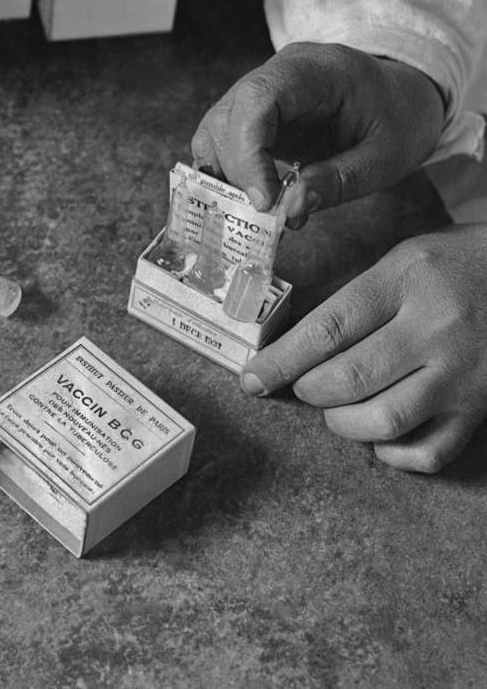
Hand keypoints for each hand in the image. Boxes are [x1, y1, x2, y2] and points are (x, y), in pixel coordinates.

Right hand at [191, 42, 444, 223]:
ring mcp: (261, 91)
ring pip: (215, 129)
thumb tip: (289, 209)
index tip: (262, 200)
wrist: (404, 97)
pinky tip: (251, 198)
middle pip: (227, 116)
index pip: (258, 98)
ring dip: (225, 175)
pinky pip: (223, 141)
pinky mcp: (254, 114)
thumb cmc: (402, 119)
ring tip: (256, 208)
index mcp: (316, 70)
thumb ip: (340, 180)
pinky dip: (229, 173)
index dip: (248, 151)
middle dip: (236, 171)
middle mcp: (277, 72)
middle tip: (262, 213)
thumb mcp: (388, 156)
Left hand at [241, 224, 486, 471]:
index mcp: (406, 282)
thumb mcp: (403, 260)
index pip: (329, 328)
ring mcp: (463, 374)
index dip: (281, 360)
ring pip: (385, 419)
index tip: (251, 378)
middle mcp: (436, 329)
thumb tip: (290, 342)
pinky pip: (431, 451)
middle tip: (305, 385)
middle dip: (310, 389)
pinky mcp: (482, 408)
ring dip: (344, 423)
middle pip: (350, 378)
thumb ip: (353, 298)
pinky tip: (381, 436)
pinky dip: (393, 454)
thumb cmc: (458, 266)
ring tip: (338, 409)